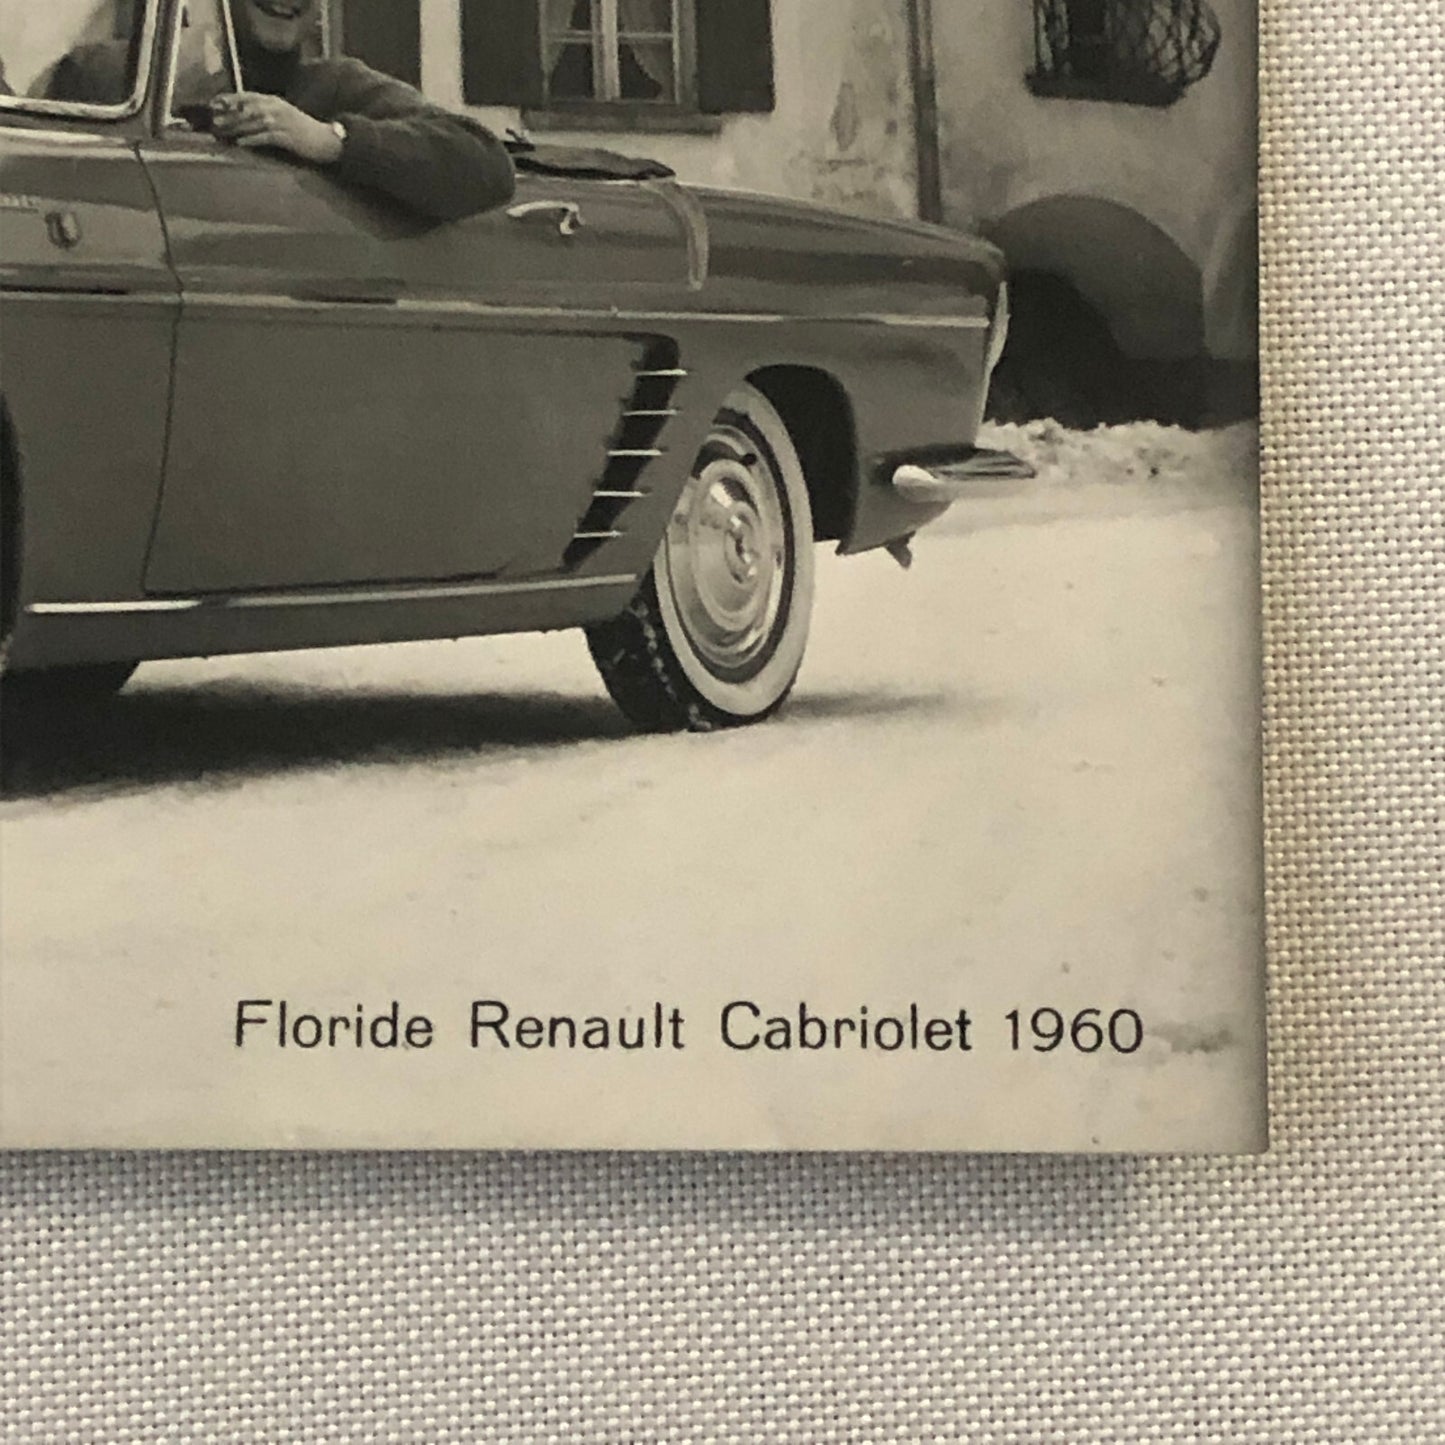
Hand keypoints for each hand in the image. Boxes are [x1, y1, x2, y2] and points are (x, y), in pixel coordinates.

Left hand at [210, 93, 342, 164]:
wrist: (325, 140)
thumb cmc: (302, 131)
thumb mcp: (282, 116)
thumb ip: (265, 114)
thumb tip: (242, 117)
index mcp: (274, 101)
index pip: (247, 96)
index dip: (229, 99)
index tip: (214, 104)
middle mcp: (276, 108)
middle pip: (247, 109)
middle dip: (229, 114)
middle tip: (213, 120)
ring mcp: (282, 121)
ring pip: (254, 121)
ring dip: (236, 126)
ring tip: (222, 131)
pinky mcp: (288, 136)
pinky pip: (266, 136)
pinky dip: (252, 139)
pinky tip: (241, 142)